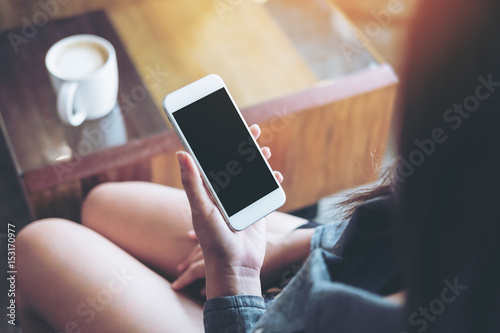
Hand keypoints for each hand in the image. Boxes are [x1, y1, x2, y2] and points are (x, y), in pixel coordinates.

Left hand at [176, 124, 282, 298]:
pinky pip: (263, 192)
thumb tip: (181, 153)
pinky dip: (270, 182)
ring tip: (266, 150)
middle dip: (245, 147)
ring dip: (259, 161)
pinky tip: (275, 176)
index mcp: (208, 191)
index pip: (213, 160)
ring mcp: (240, 202)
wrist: (236, 267)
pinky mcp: (255, 211)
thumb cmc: (213, 241)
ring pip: (251, 175)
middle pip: (235, 164)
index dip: (219, 142)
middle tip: (254, 130)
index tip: (227, 126)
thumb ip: (192, 182)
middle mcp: (224, 195)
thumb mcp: (201, 209)